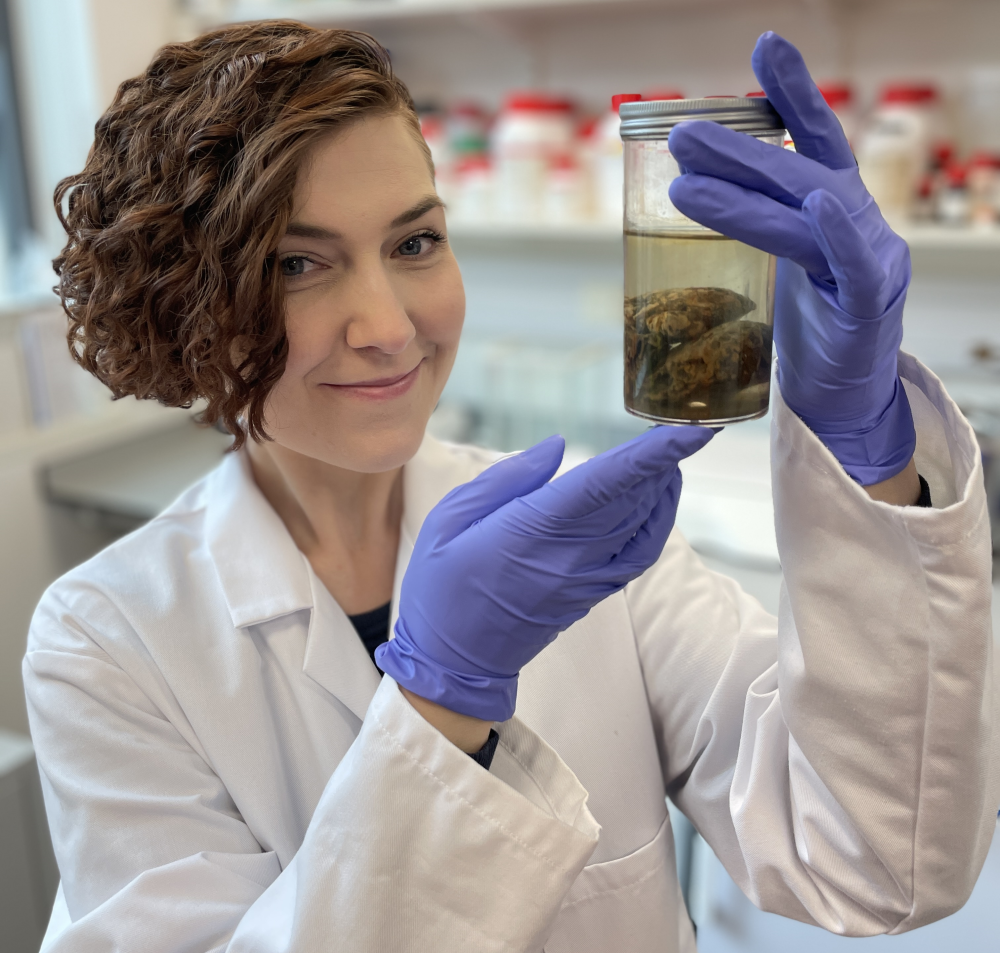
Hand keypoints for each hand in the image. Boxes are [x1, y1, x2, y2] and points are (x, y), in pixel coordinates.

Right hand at [377, 426, 713, 720]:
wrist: (452, 666)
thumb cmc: (440, 590)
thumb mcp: (447, 522)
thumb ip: (505, 479)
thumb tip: (557, 446)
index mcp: (528, 533)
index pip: (604, 484)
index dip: (649, 454)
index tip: (687, 430)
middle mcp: (568, 557)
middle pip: (633, 500)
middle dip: (666, 460)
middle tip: (688, 426)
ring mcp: (585, 580)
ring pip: (641, 526)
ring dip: (663, 486)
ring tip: (671, 452)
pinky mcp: (591, 594)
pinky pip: (638, 555)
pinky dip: (658, 523)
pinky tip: (658, 497)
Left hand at [666, 31, 915, 486]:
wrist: (844, 397)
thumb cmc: (811, 327)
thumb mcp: (782, 263)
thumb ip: (759, 223)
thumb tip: (689, 188)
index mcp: (834, 209)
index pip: (813, 140)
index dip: (791, 93)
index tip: (764, 47)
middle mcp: (856, 223)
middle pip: (796, 174)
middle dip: (737, 151)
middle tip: (680, 135)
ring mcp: (868, 263)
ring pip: (808, 218)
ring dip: (746, 197)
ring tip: (686, 184)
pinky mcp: (869, 309)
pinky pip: (856, 266)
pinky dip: (841, 234)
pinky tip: (819, 202)